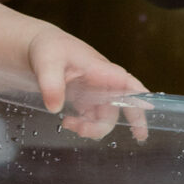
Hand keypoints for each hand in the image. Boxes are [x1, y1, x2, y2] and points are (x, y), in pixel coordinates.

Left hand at [27, 30, 148, 142]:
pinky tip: (67, 123)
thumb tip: (55, 109)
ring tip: (70, 125)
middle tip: (138, 136)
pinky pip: (91, 117)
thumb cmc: (47, 48)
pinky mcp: (81, 99)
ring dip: (93, 127)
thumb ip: (51, 85)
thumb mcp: (47, 63)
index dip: (140, 96)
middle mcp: (100, 82)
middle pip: (123, 103)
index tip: (151, 108)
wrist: (33, 46)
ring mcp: (92, 91)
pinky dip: (83, 125)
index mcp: (99, 69)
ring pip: (105, 115)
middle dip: (131, 120)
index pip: (126, 82)